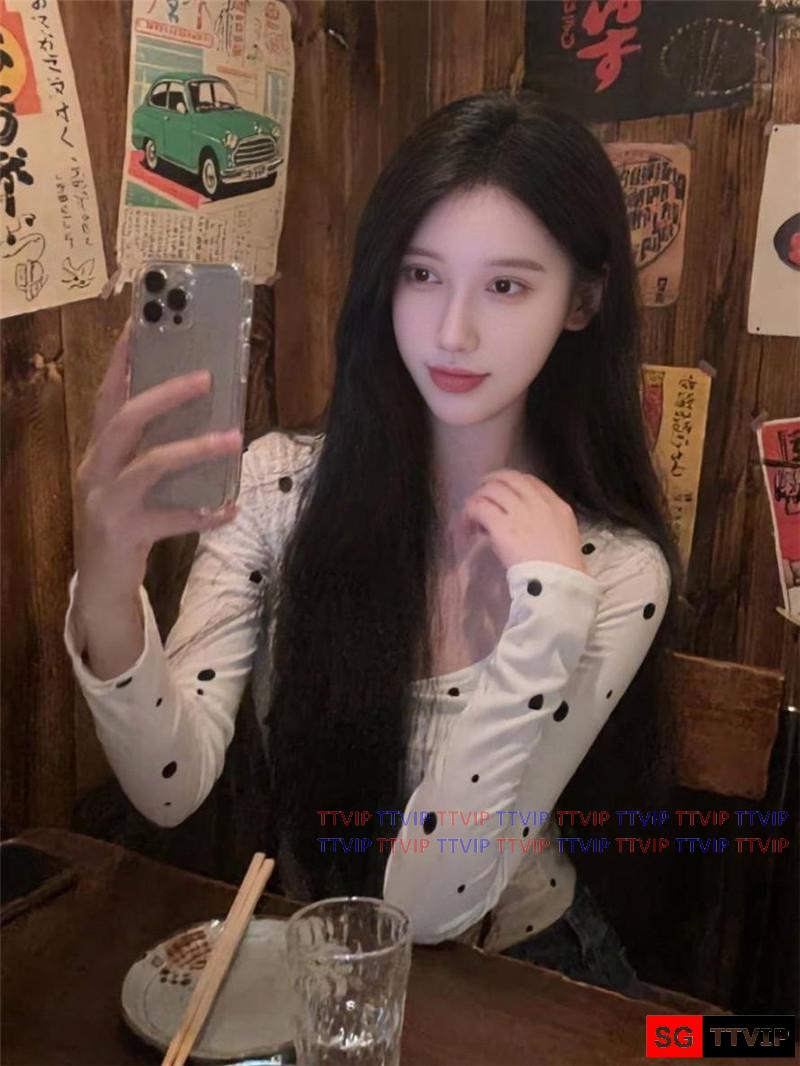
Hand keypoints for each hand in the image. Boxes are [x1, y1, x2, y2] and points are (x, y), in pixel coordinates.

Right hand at [74, 318, 242, 601]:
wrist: (100, 587)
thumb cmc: (122, 523)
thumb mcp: (128, 483)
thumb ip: (150, 452)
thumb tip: (203, 417)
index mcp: (97, 452)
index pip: (106, 396)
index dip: (121, 361)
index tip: (140, 324)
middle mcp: (96, 471)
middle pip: (124, 419)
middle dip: (165, 395)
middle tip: (206, 376)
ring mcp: (107, 503)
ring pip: (151, 465)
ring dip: (196, 449)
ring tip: (234, 439)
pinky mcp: (125, 534)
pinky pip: (173, 519)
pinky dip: (205, 514)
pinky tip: (231, 510)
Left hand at [461, 469, 587, 573]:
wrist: (557, 581)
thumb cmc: (563, 567)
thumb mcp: (564, 534)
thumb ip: (546, 521)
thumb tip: (520, 520)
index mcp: (556, 504)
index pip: (530, 481)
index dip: (512, 483)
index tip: (502, 493)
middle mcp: (537, 502)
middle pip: (508, 478)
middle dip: (491, 483)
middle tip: (480, 494)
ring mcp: (518, 512)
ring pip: (490, 490)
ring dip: (477, 499)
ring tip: (471, 516)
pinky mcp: (501, 525)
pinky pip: (479, 507)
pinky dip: (469, 513)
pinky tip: (468, 527)